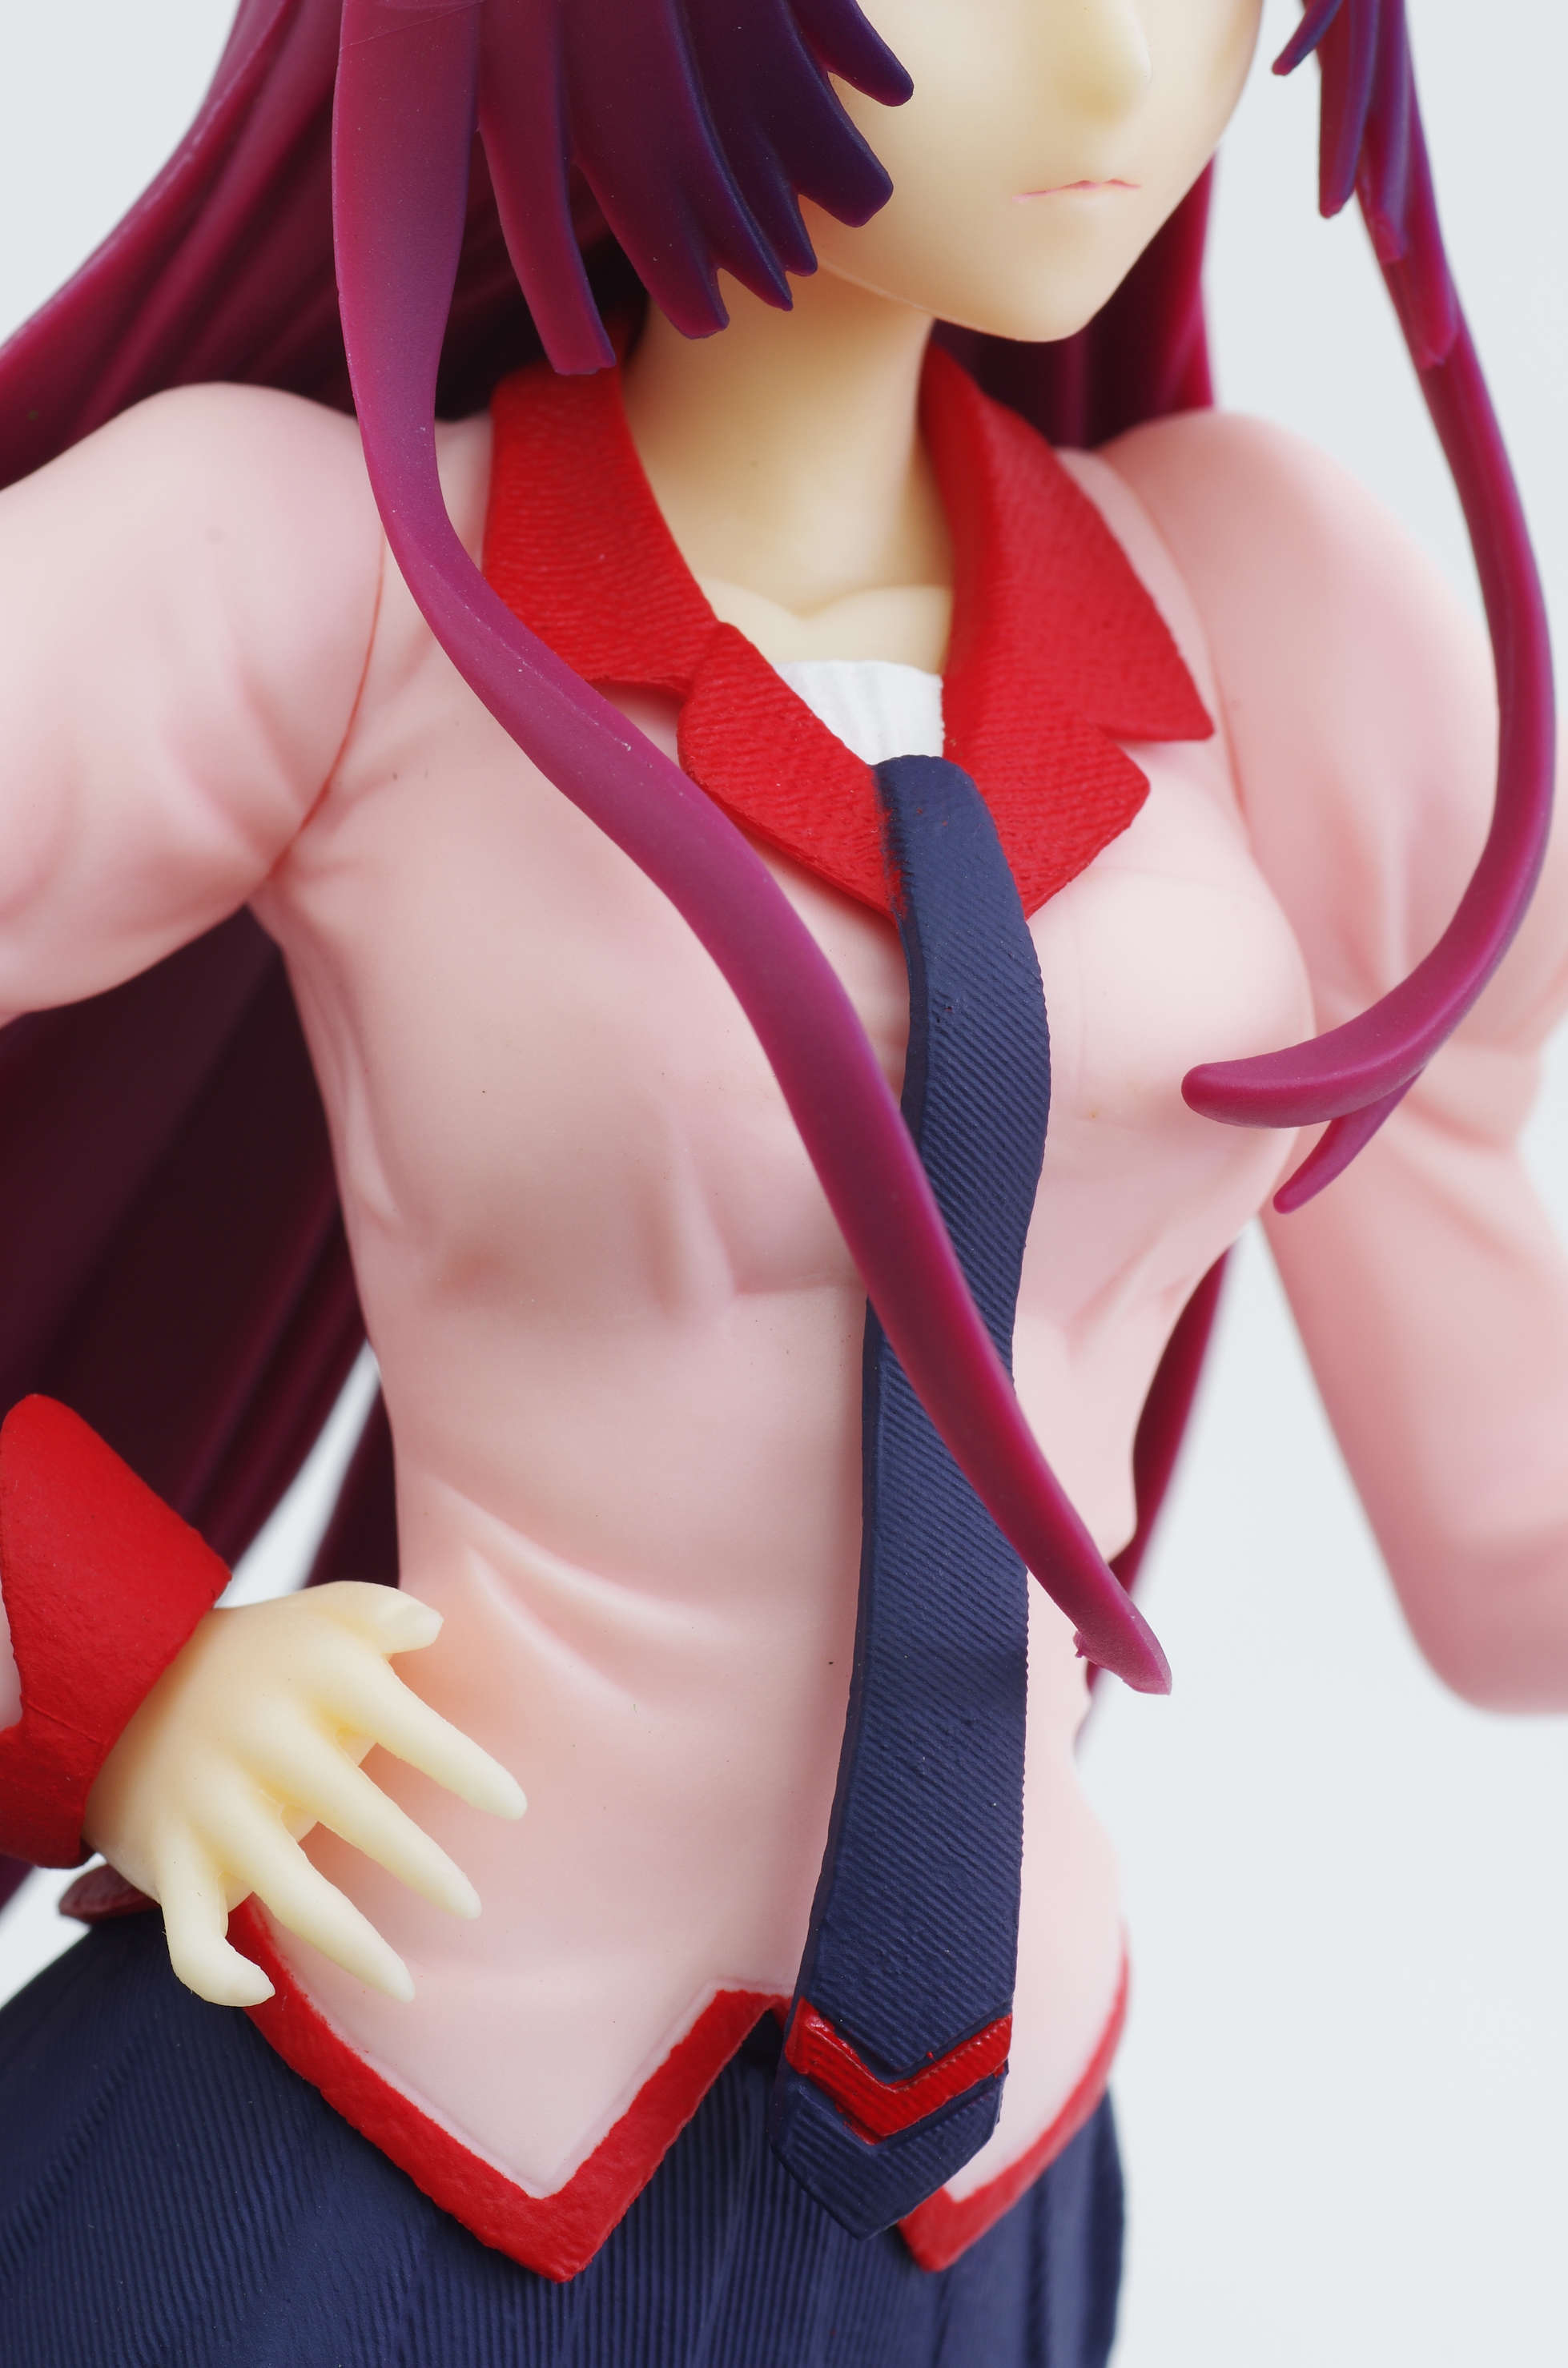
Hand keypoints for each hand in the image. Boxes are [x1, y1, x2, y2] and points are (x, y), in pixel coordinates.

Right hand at [82, 1582, 524, 2009]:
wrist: (122, 1682)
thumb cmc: (264, 1656)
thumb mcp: (320, 1613)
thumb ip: (380, 1612)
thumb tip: (435, 1626)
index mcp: (309, 1677)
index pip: (402, 1721)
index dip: (463, 1767)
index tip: (516, 1808)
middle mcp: (258, 1740)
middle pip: (354, 1812)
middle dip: (421, 1866)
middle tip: (472, 1905)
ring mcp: (210, 1805)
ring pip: (288, 1891)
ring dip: (352, 1945)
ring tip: (407, 1984)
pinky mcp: (168, 1859)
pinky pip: (185, 1937)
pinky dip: (215, 1976)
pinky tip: (262, 1991)